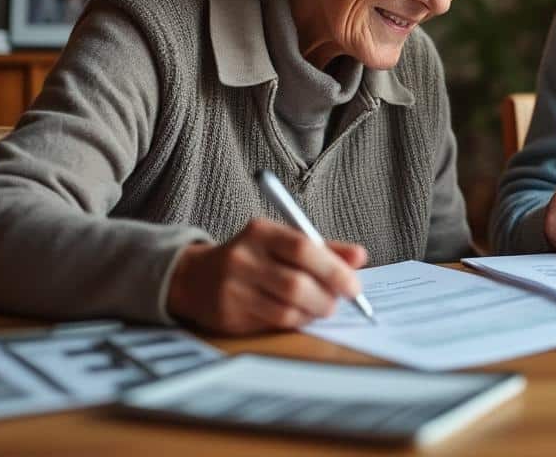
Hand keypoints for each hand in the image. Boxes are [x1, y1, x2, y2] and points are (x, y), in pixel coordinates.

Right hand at [166, 218, 367, 333]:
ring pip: (288, 309)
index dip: (334, 269)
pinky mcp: (229, 315)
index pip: (303, 248)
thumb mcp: (283, 242)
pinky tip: (300, 315)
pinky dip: (297, 321)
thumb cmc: (253, 257)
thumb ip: (323, 249)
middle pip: (297, 284)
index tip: (355, 285)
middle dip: (327, 297)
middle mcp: (243, 259)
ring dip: (314, 312)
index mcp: (261, 232)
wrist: (195, 277)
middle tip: (340, 301)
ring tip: (321, 307)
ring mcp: (234, 289)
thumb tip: (360, 256)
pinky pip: (274, 323)